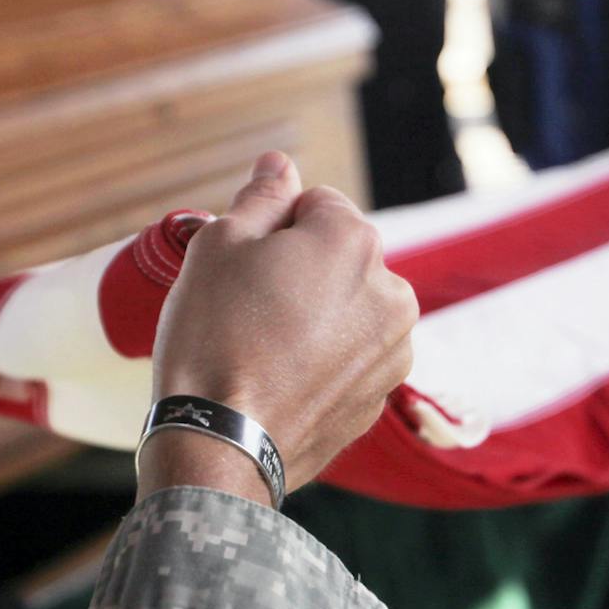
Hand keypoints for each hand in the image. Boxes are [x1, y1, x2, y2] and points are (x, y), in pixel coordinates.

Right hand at [146, 152, 417, 500]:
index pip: (314, 205)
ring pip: (348, 307)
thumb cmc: (213, 337)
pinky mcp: (385, 393)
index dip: (271, 230)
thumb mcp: (219, 246)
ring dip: (317, 315)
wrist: (222, 444)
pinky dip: (326, 360)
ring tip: (265, 349)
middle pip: (338, 256)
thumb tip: (280, 164)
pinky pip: (352, 356)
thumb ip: (260, 197)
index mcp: (354, 239)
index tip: (243, 268)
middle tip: (247, 310)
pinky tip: (284, 380)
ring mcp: (395, 346)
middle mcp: (392, 288)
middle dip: (299, 270)